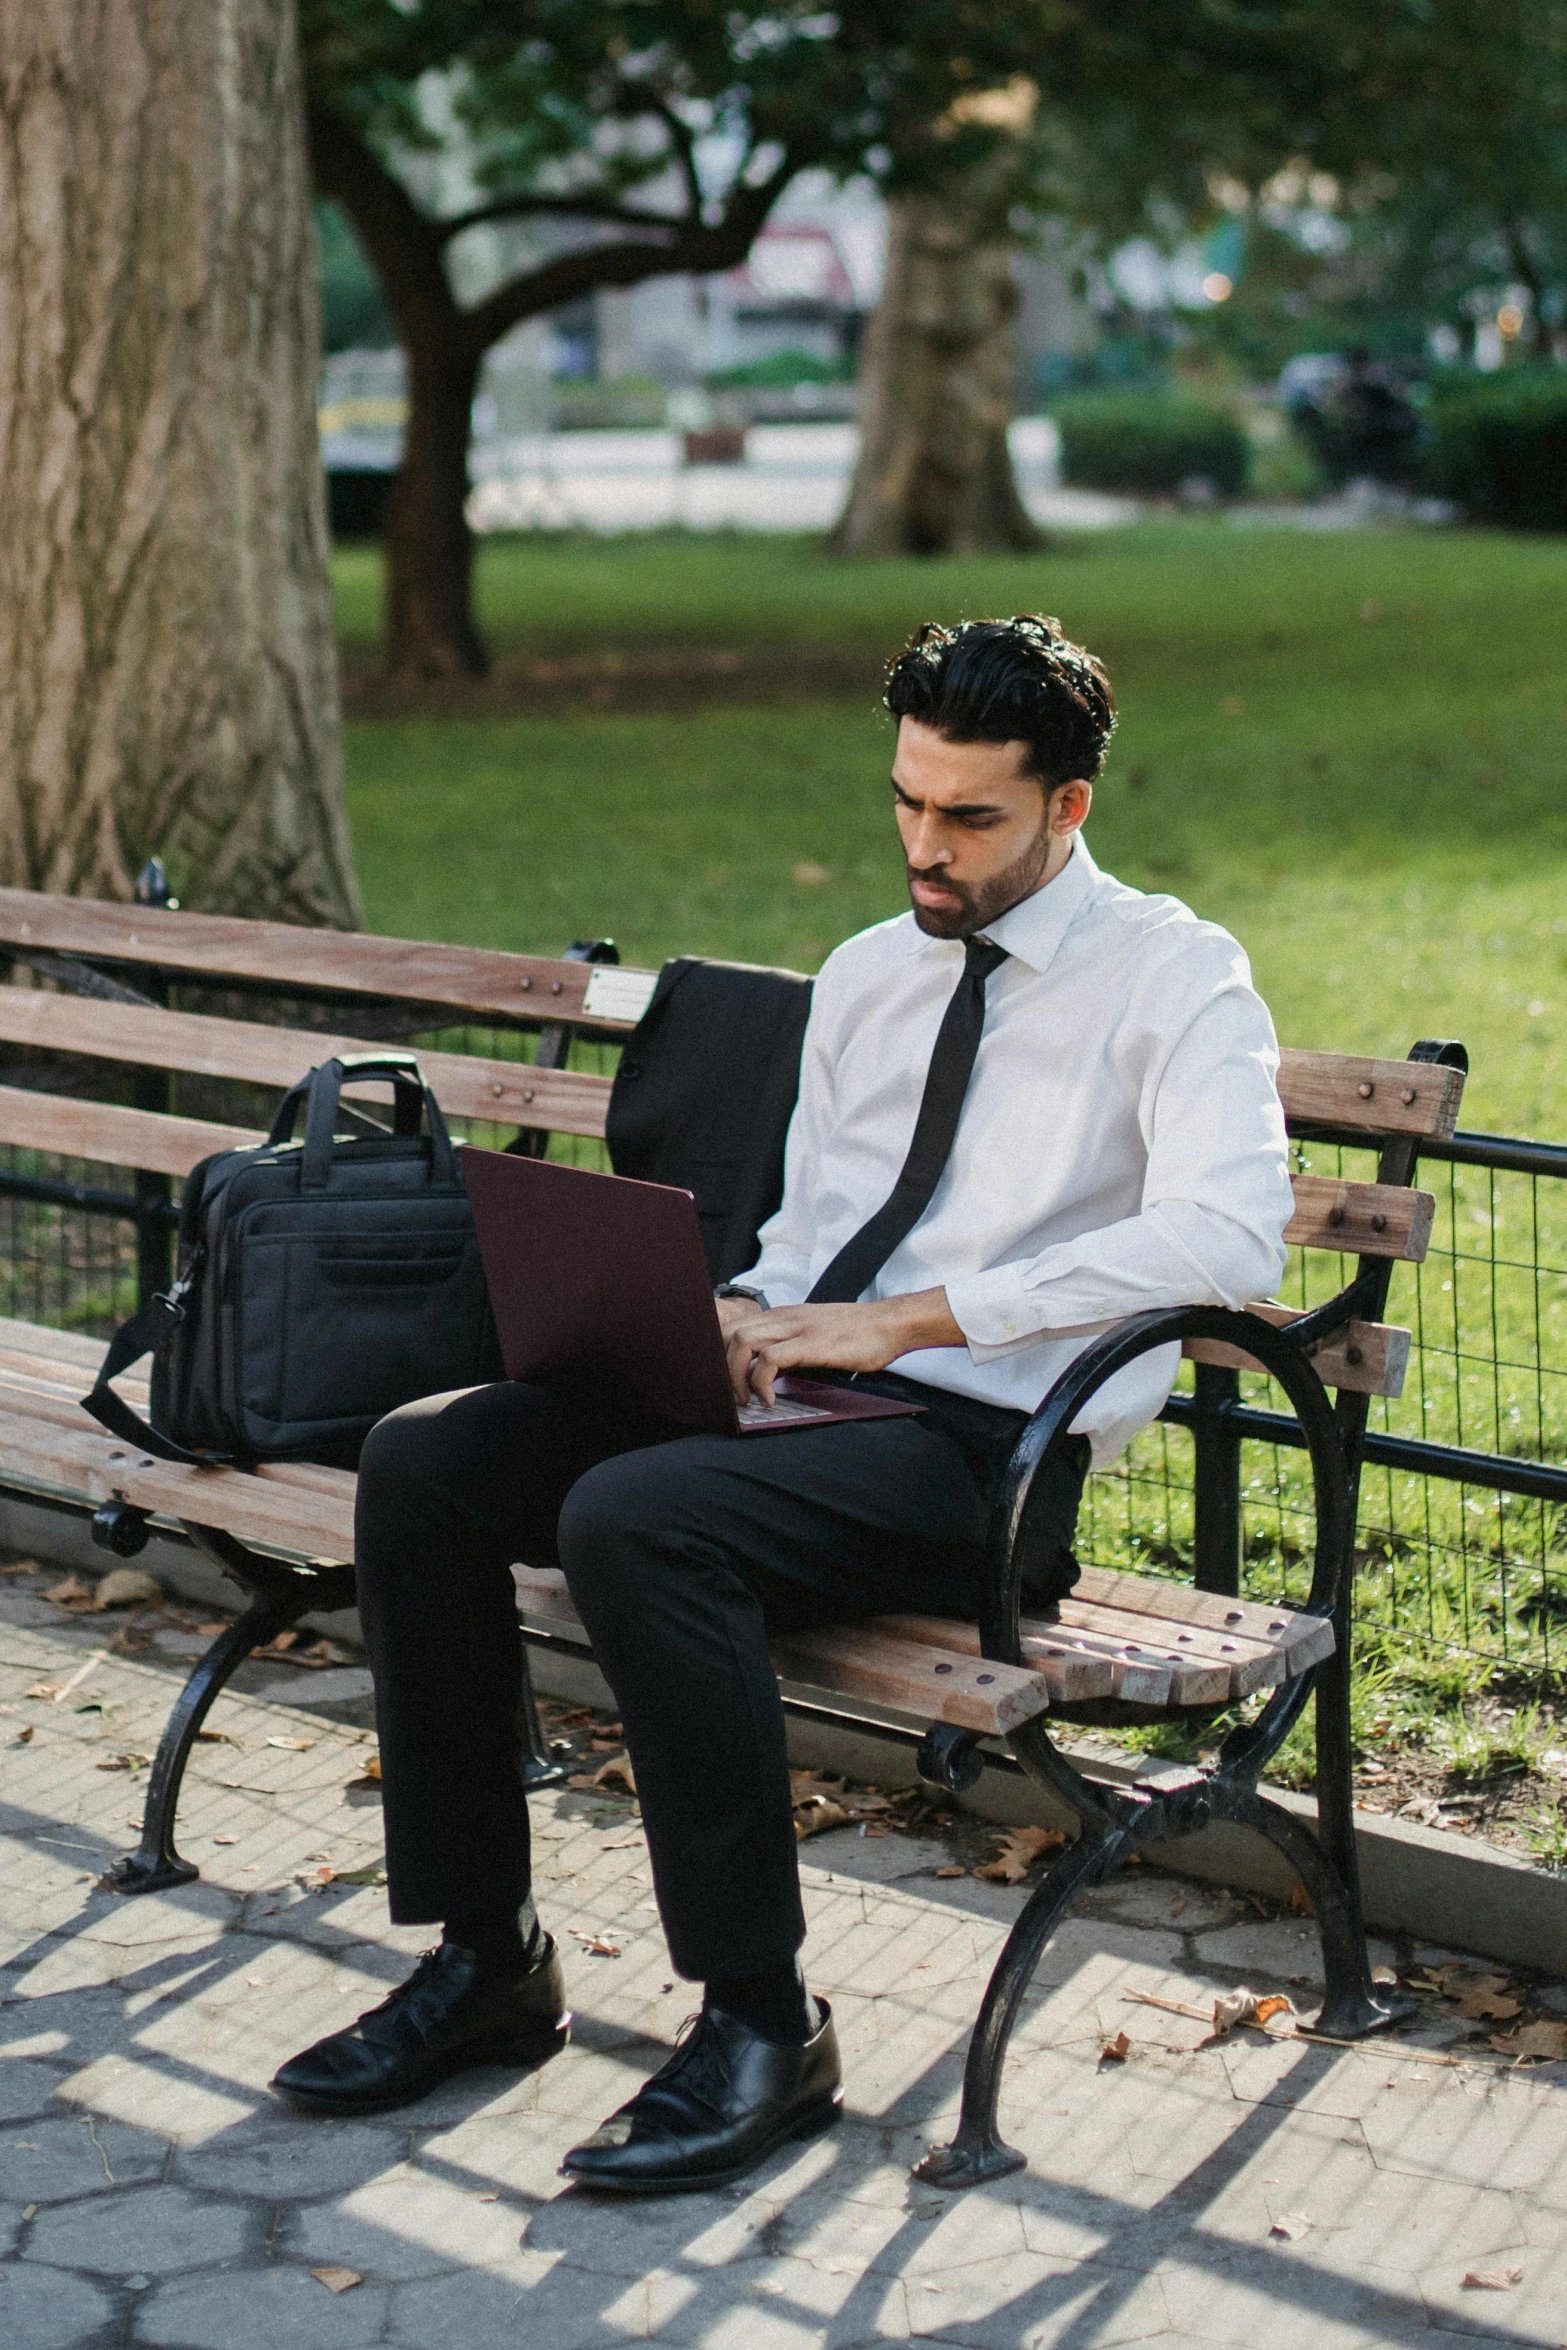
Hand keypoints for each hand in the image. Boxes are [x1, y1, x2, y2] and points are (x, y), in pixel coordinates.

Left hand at [721, 1288, 963, 1406]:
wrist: (890, 1324)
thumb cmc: (857, 1334)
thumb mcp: (813, 1336)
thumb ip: (789, 1349)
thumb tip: (766, 1372)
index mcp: (782, 1316)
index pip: (734, 1325)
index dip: (720, 1353)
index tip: (725, 1381)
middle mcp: (783, 1317)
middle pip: (729, 1332)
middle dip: (721, 1367)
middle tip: (732, 1396)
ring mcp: (795, 1328)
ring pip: (742, 1342)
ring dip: (736, 1376)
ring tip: (746, 1401)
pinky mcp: (809, 1343)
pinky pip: (769, 1359)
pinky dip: (761, 1383)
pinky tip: (770, 1400)